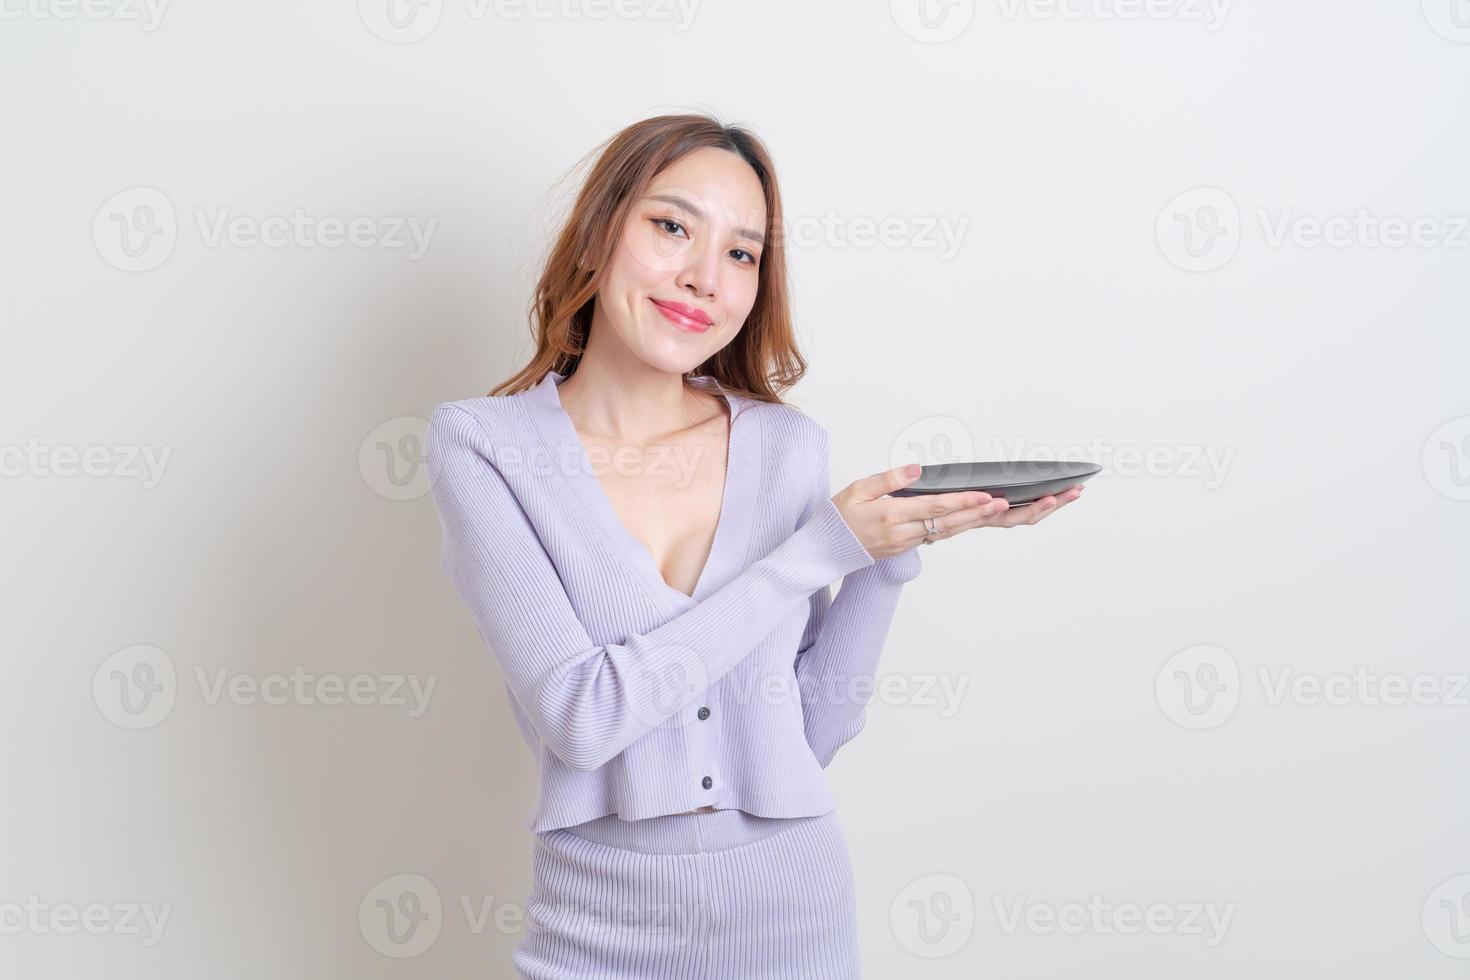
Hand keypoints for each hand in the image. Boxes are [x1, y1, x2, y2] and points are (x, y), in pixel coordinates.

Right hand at [832, 465, 1086, 557]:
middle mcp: (912, 533)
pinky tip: (1002, 511)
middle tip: (1043, 501)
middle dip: (1004, 512)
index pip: (940, 510)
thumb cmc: (839, 518)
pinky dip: (978, 522)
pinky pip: (953, 532)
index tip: (993, 497)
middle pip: (964, 524)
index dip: (968, 504)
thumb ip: (888, 480)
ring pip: (964, 530)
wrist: (826, 551)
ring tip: (1039, 505)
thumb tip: (917, 470)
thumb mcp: (856, 491)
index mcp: (895, 518)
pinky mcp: (917, 543)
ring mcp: (916, 541)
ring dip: (1001, 518)